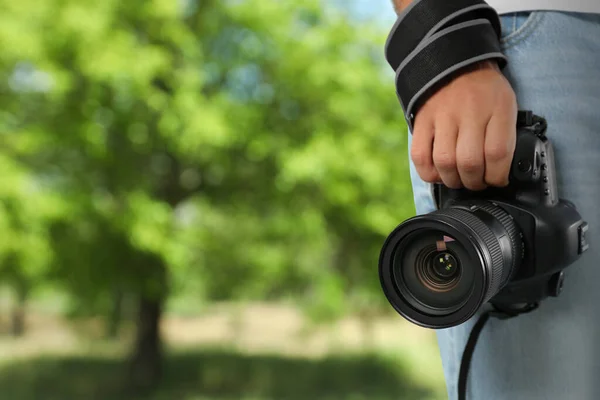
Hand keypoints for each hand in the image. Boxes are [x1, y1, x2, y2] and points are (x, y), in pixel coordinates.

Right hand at [410, 60, 517, 190]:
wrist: (456, 64)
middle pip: (470, 162)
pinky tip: (438, 173)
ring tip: (459, 179)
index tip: (497, 180)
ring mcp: (442, 117)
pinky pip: (420, 156)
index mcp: (497, 108)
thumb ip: (506, 135)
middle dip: (475, 182)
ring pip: (445, 163)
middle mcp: (469, 112)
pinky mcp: (422, 121)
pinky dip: (429, 173)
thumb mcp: (507, 105)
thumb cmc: (485, 92)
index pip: (498, 153)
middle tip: (477, 182)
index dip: (497, 176)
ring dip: (453, 180)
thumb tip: (502, 170)